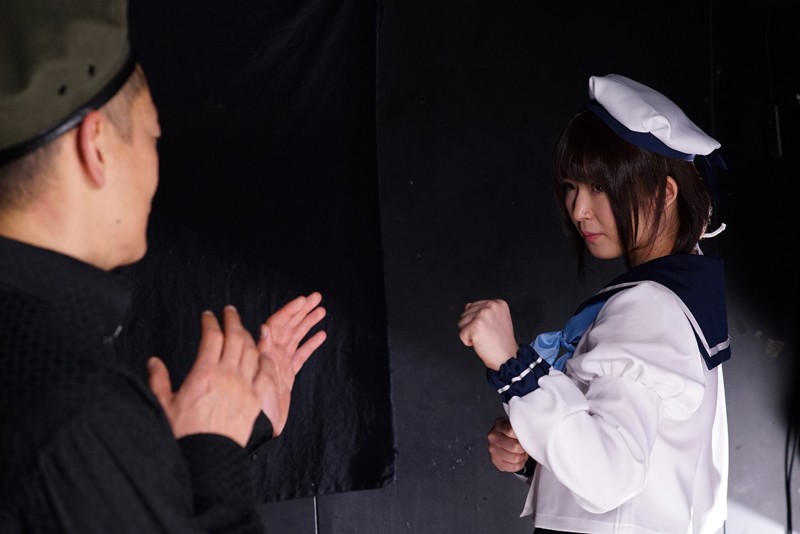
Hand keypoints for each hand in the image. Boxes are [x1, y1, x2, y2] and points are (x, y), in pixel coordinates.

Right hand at [148, 306, 261, 446]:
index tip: (208, 315)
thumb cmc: (185, 434)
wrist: (208, 458)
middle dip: (232, 320)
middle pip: (235, 337)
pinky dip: (266, 359)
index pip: (211, 336)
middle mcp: (228, 375)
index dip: (211, 321)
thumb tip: (153, 361)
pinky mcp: (256, 400)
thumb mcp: (164, 405)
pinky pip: (266, 373)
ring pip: (252, 351)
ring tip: (243, 328)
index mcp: (204, 373)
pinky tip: (264, 353)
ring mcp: (245, 386)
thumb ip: (159, 380)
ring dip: (249, 335)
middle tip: (229, 311)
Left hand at [253, 291, 326, 436]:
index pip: (277, 325)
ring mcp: (280, 365)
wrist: (258, 432)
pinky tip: (321, 335)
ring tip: (321, 311)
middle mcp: (272, 356)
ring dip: (307, 324)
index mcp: (264, 354)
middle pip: (288, 327)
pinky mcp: (287, 376)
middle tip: (317, 298)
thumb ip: (262, 354)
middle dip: (303, 312)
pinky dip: (310, 344)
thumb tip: (264, 328)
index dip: (290, 311)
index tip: (304, 300)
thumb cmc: (254, 409)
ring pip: (296, 338)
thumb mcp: (257, 380)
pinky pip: (300, 356)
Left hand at [457, 299, 517, 369]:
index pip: (474, 306)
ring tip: (484, 338)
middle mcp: (491, 306)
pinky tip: (480, 343)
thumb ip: (482, 311)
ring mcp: (482, 315)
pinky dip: (467, 342)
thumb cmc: (502, 342)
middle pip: (466, 313)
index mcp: (498, 303)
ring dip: (469, 333)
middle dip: (472, 326)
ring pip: (462, 322)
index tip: (489, 328)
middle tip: (487, 334)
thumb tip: (467, 306)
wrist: (507, 356)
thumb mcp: (496, 320)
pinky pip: (461, 334)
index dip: (478, 321)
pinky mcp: (475, 326)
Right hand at [487, 417, 528, 472]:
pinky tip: (518, 460)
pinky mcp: (495, 461)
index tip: (526, 437)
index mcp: (499, 425)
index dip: (522, 436)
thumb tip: (531, 437)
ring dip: (522, 457)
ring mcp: (493, 450)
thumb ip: (521, 427)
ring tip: (521, 453)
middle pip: (515, 447)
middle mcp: (493, 438)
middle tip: (524, 447)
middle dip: (523, 449)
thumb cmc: (511, 432)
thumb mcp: (514, 424)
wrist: (501, 438)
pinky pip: (513, 467)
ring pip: (515, 458)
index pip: (513, 432)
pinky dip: (519, 465)